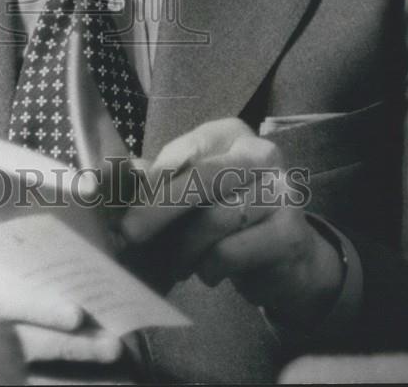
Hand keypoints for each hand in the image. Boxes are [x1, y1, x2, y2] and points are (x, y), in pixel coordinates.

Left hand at [120, 118, 344, 329]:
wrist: (289, 257)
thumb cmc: (229, 215)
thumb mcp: (194, 192)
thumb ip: (160, 181)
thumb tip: (116, 176)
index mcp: (231, 134)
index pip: (186, 150)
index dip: (154, 179)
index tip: (123, 204)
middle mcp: (261, 153)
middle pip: (202, 178)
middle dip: (159, 209)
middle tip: (130, 234)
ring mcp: (281, 190)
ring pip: (216, 218)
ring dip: (186, 247)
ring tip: (176, 264)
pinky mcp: (291, 231)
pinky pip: (233, 250)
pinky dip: (210, 266)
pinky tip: (208, 273)